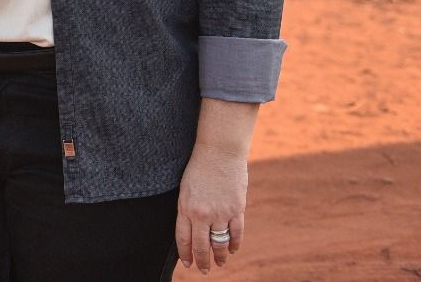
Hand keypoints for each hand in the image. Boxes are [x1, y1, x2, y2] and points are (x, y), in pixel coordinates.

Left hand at [175, 147, 247, 273]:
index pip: (183, 238)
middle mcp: (202, 214)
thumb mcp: (185, 188)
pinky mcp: (236, 209)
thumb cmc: (199, 167)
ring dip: (219, 256)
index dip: (186, 253)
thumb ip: (188, 208)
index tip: (187, 264)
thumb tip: (191, 228)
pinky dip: (234, 244)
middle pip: (201, 246)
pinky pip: (236, 233)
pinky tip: (232, 249)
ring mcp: (221, 213)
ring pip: (220, 243)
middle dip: (202, 261)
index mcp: (185, 207)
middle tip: (203, 271)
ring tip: (219, 263)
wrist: (219, 151)